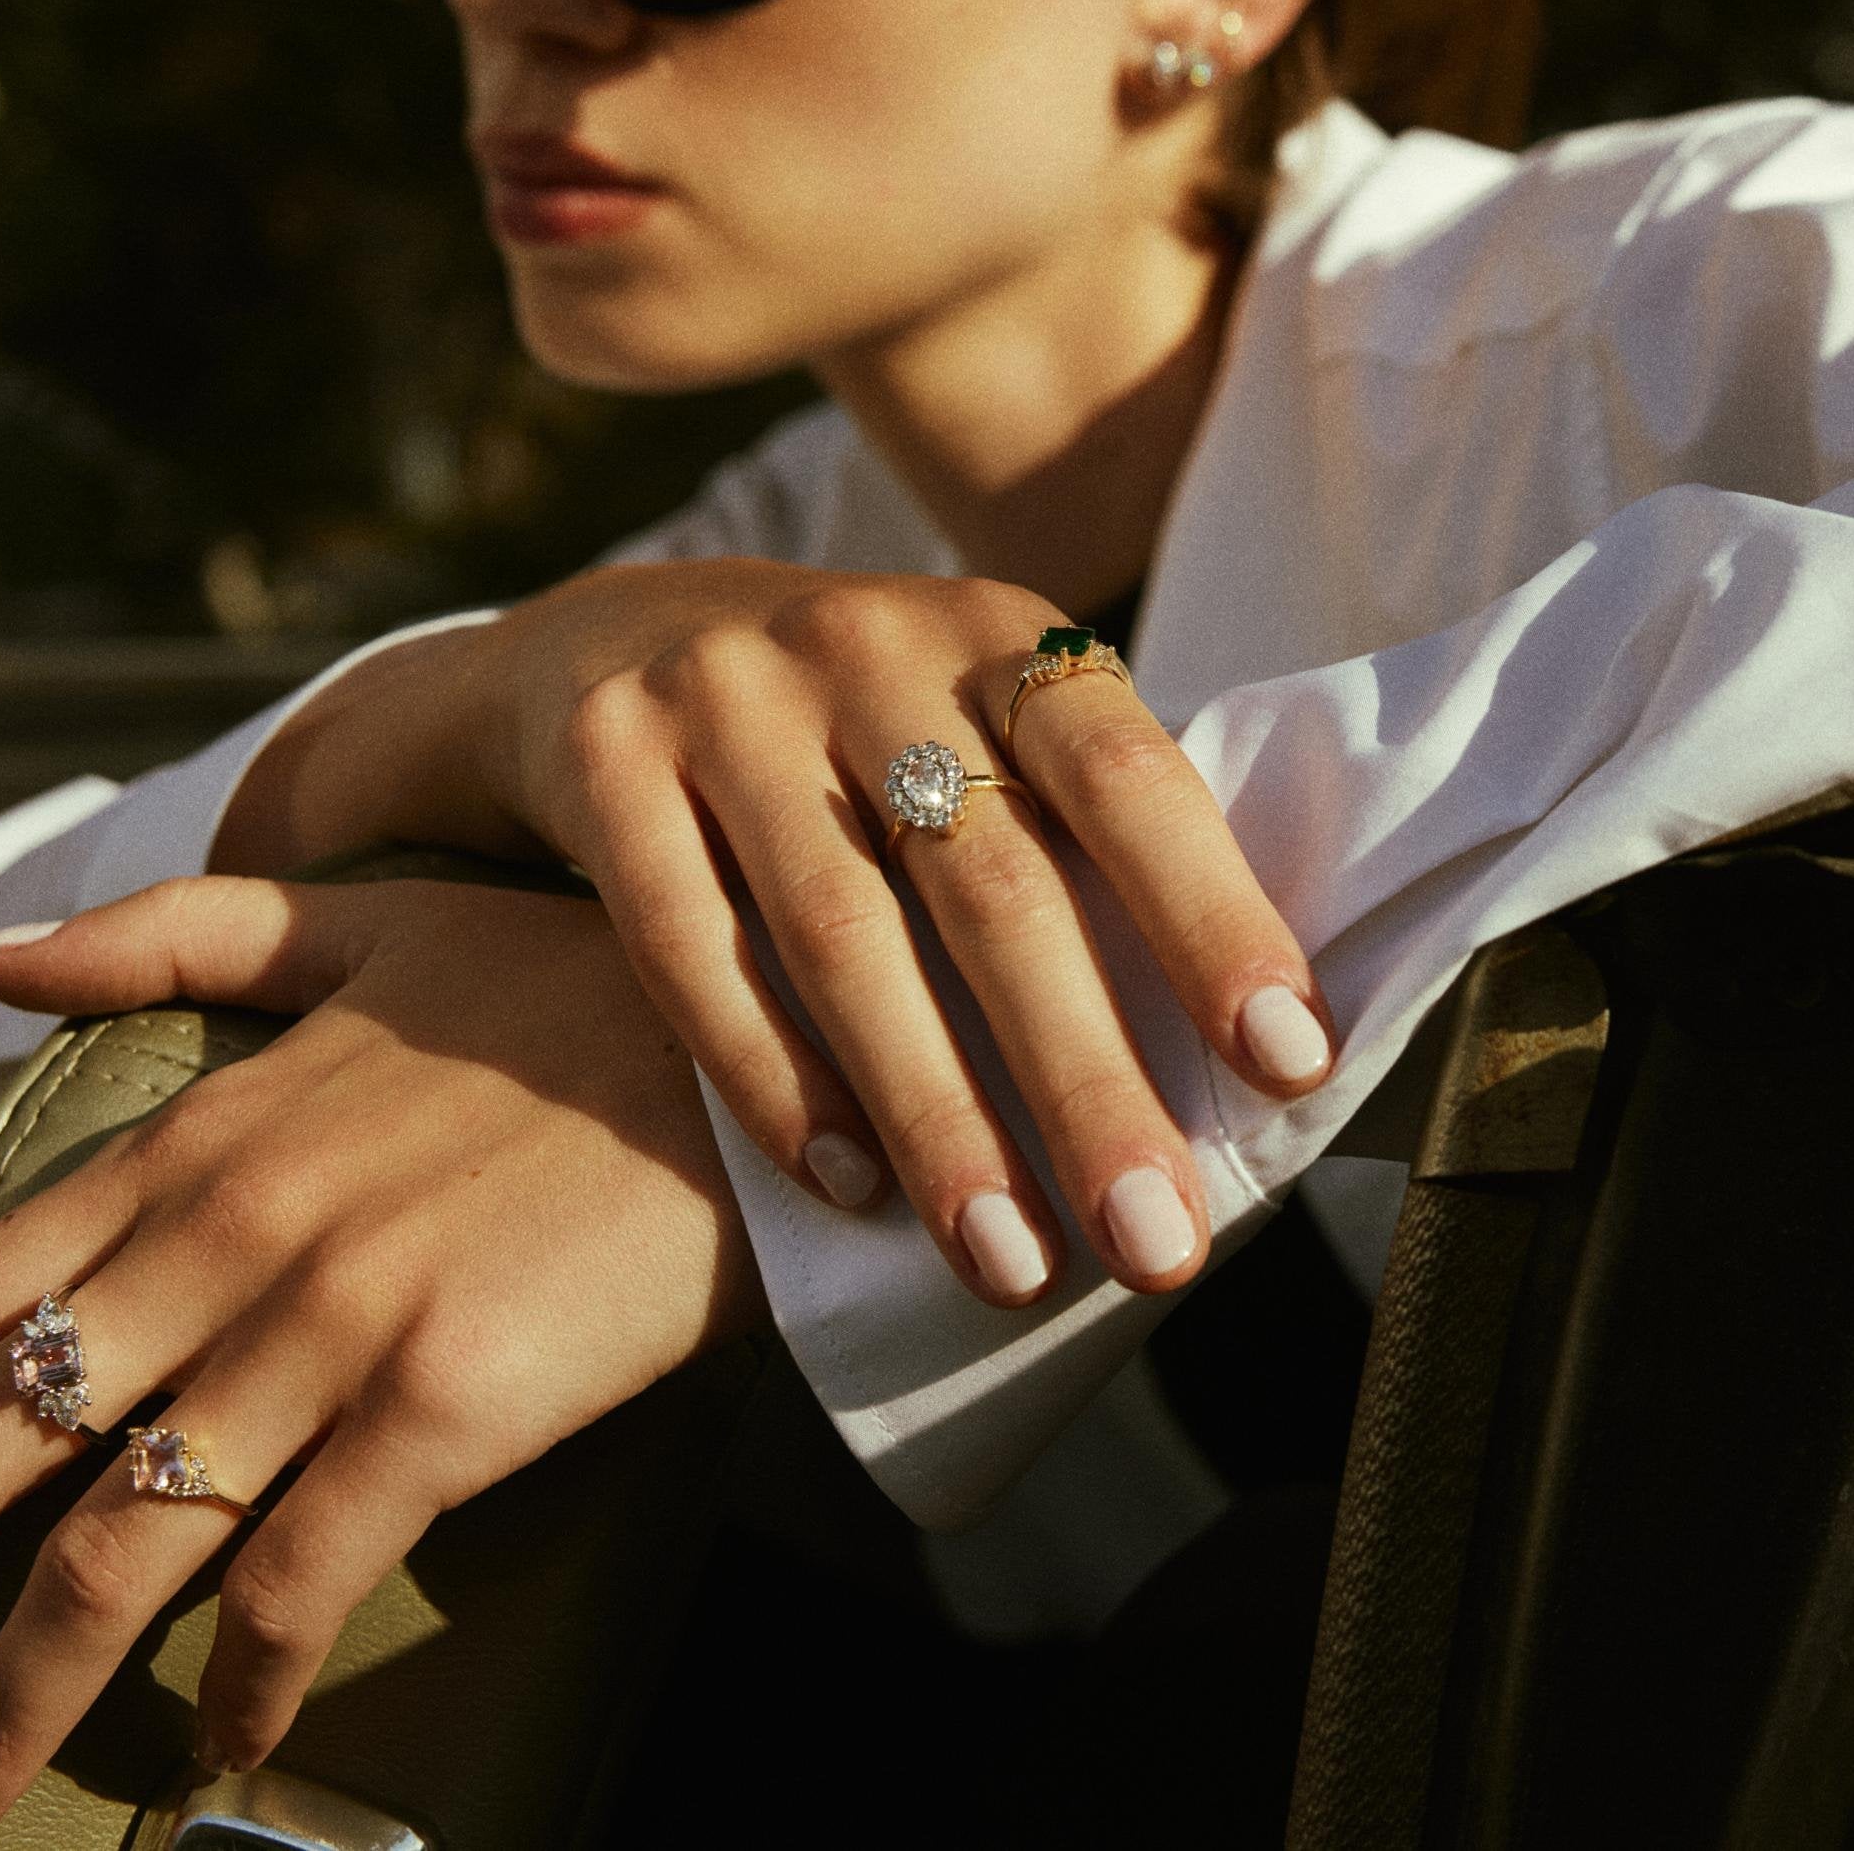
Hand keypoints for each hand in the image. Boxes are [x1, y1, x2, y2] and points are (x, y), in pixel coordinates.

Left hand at [0, 877, 761, 1849]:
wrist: (752, 1035)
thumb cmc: (562, 988)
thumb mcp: (364, 925)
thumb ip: (174, 934)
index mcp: (196, 1134)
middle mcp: (231, 1232)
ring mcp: (333, 1319)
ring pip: (111, 1547)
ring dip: (6, 1706)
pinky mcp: (447, 1400)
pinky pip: (302, 1582)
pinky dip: (240, 1690)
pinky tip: (217, 1755)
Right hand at [471, 561, 1334, 1302]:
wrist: (614, 642)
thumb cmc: (855, 732)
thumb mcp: (973, 726)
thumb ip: (1077, 840)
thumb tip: (1245, 1052)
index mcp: (994, 633)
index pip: (1124, 773)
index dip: (1211, 916)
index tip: (1289, 1066)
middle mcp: (862, 643)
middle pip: (991, 880)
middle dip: (1085, 1078)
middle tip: (1157, 1243)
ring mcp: (722, 694)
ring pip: (842, 932)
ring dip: (936, 1117)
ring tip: (1008, 1261)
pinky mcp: (605, 758)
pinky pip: (690, 947)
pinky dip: (773, 1078)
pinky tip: (846, 1185)